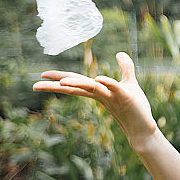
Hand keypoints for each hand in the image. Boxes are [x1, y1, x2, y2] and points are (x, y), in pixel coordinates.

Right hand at [33, 52, 157, 147]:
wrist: (143, 127)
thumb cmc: (136, 106)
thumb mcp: (130, 82)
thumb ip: (125, 67)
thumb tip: (119, 53)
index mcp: (99, 90)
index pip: (77, 81)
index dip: (60, 77)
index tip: (42, 75)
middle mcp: (102, 94)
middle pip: (76, 87)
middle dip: (56, 85)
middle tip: (35, 85)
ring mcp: (112, 96)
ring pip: (92, 87)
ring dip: (77, 83)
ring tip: (61, 82)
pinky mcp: (125, 98)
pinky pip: (114, 88)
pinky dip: (107, 83)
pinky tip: (98, 78)